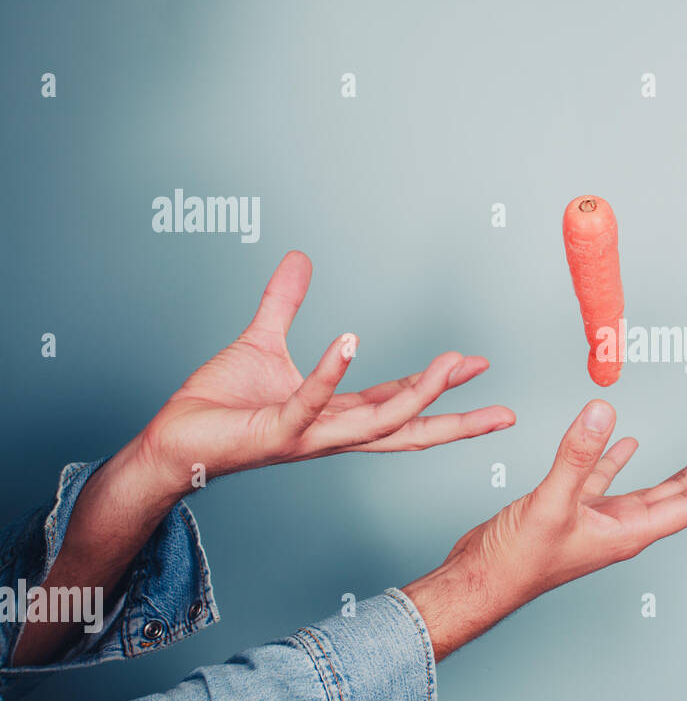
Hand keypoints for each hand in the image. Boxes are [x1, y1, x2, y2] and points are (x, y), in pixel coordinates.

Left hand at [134, 250, 514, 499]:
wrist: (171, 441)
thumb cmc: (217, 406)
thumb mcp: (262, 343)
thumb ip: (285, 304)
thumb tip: (300, 259)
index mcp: (336, 415)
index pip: (400, 402)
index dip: (440, 384)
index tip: (477, 364)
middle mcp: (332, 433)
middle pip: (408, 427)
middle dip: (457, 417)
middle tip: (500, 404)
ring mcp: (308, 436)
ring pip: (377, 422)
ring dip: (416, 394)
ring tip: (449, 365)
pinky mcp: (276, 432)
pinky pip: (309, 402)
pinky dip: (332, 371)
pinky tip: (350, 341)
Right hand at [404, 400, 686, 656]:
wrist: (480, 580)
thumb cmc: (517, 561)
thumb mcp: (551, 502)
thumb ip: (578, 456)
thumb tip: (603, 411)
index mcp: (629, 532)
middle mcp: (623, 528)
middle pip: (683, 493)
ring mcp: (601, 522)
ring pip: (653, 488)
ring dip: (681, 465)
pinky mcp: (575, 512)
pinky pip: (607, 483)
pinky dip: (620, 460)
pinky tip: (628, 442)